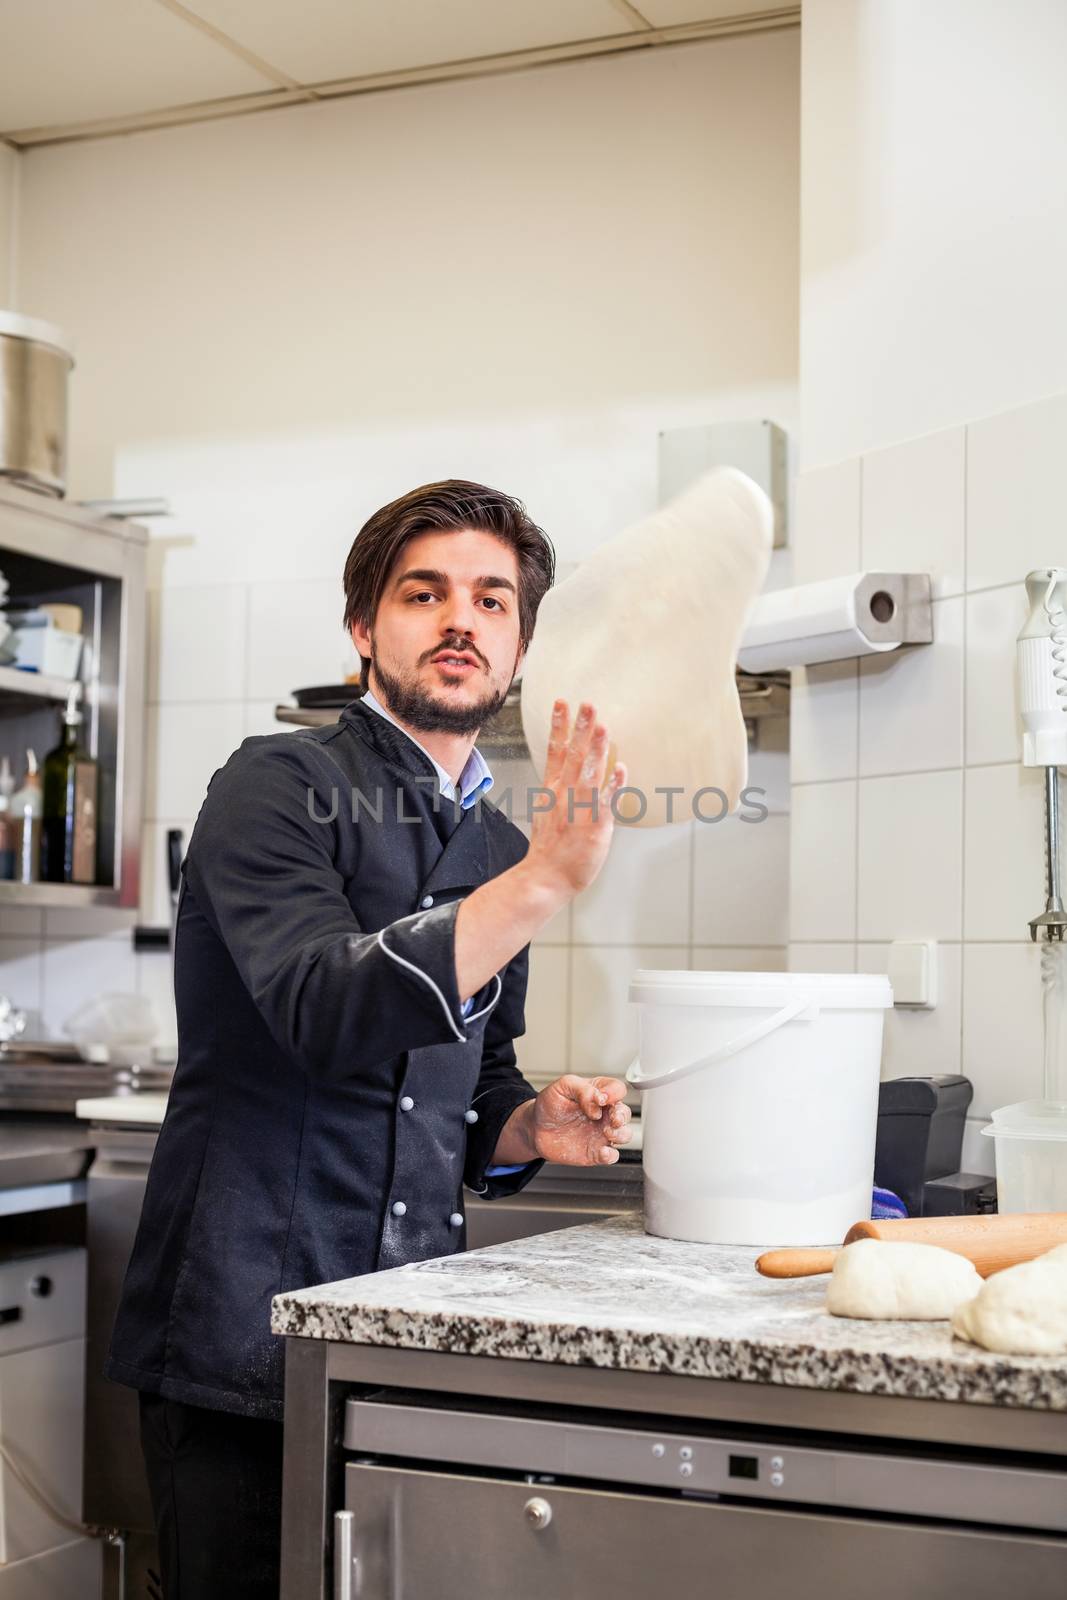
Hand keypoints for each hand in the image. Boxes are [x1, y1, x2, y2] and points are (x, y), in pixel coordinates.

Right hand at [522, 701, 626, 902]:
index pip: (555, 751)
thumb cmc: (550, 850)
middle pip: (572, 755)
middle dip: (580, 728)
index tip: (562, 703)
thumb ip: (562, 792)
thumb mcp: (549, 813)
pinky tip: (622, 767)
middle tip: (587, 704)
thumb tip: (569, 777)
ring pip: (588, 772)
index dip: (559, 726)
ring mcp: (578, 808)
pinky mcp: (594, 824)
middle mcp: (564, 794)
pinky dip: (614, 784)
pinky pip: (606, 801)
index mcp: (552, 790)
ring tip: (601, 726)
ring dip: (595, 749)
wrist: (545, 877)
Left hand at [528, 1075, 632, 1166]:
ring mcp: (600, 1133)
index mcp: (598, 1093)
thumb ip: (582, 1088)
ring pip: (624, 1135)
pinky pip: (612, 1156)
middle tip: (612, 1117)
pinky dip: (611, 1155)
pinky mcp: (595, 1152)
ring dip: (621, 1134)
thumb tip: (597, 1100)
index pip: (617, 1089)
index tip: (601, 1098)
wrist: (535, 1129)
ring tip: (607, 1132)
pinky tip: (602, 1151)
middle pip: (625, 1113)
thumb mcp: (562, 1086)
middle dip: (622, 1115)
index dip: (614, 1092)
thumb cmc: (550, 1105)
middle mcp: (603, 1114)